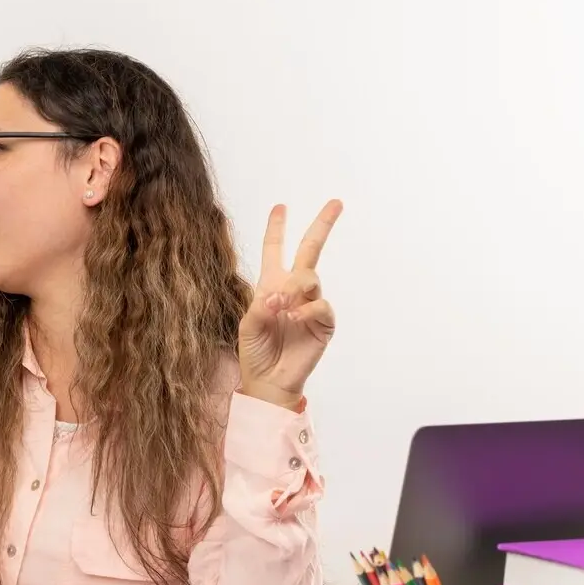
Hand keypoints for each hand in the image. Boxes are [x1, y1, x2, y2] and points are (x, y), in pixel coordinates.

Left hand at [236, 199, 341, 409]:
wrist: (268, 381)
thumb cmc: (255, 352)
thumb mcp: (247, 325)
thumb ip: (260, 305)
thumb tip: (279, 294)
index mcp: (271, 286)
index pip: (275, 250)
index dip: (277, 229)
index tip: (280, 207)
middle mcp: (293, 291)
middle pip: (310, 251)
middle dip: (322, 225)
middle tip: (336, 203)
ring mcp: (310, 305)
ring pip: (312, 277)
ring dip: (296, 286)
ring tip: (282, 306)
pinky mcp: (323, 323)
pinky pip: (321, 305)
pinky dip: (307, 309)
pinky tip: (294, 318)